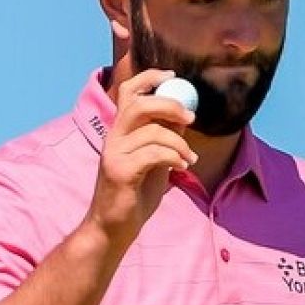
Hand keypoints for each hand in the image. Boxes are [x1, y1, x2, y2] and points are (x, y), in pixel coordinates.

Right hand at [83, 69, 197, 248]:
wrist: (113, 228)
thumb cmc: (134, 195)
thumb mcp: (153, 161)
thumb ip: (163, 138)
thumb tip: (182, 116)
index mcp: (120, 131)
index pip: (128, 92)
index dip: (149, 77)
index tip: (172, 76)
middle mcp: (113, 138)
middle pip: (139, 104)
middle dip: (170, 105)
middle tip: (191, 118)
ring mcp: (114, 154)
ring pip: (153, 131)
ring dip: (180, 142)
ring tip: (190, 158)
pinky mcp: (120, 172)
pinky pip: (154, 154)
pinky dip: (174, 157)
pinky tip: (182, 167)